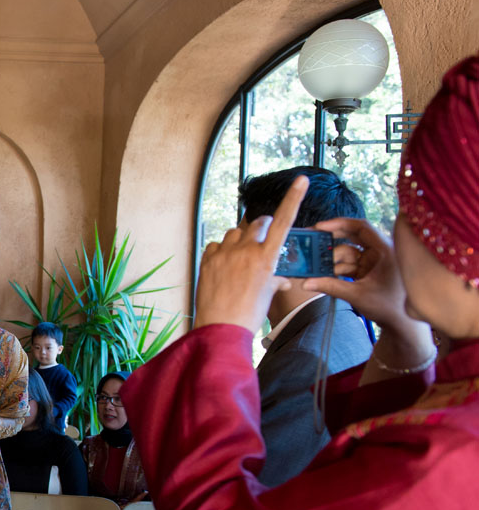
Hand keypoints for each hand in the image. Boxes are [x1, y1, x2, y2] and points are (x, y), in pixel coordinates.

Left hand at [193, 176, 306, 331]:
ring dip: (239, 240)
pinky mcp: (207, 260)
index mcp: (267, 258)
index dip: (293, 199)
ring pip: (234, 233)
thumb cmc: (249, 314)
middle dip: (261, 227)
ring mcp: (225, 254)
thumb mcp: (268, 294)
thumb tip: (282, 279)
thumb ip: (275, 279)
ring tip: (240, 258)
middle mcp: (246, 251)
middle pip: (256, 224)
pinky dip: (221, 251)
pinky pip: (216, 245)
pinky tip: (223, 264)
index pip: (283, 222)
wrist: (221, 329)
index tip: (301, 180)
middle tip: (261, 240)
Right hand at [303, 216, 420, 334]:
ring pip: (347, 254)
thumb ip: (331, 287)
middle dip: (331, 241)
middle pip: (352, 237)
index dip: (339, 224)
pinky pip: (349, 265)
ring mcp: (374, 262)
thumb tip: (305, 283)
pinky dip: (336, 270)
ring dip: (331, 261)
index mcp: (385, 250)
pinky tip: (322, 276)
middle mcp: (380, 252)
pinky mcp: (368, 272)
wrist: (402, 325)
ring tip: (313, 267)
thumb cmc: (389, 307)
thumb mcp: (358, 295)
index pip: (361, 227)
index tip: (319, 227)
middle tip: (312, 242)